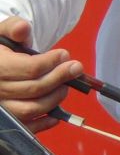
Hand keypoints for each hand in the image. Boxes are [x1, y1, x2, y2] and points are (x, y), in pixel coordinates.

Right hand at [0, 17, 81, 132]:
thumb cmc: (0, 47)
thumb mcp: (2, 31)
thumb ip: (13, 28)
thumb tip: (23, 28)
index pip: (30, 68)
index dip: (52, 62)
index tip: (65, 55)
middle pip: (35, 88)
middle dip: (60, 77)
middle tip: (76, 68)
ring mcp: (1, 108)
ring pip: (32, 109)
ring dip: (56, 98)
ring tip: (66, 85)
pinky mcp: (7, 120)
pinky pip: (27, 127)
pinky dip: (45, 123)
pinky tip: (57, 114)